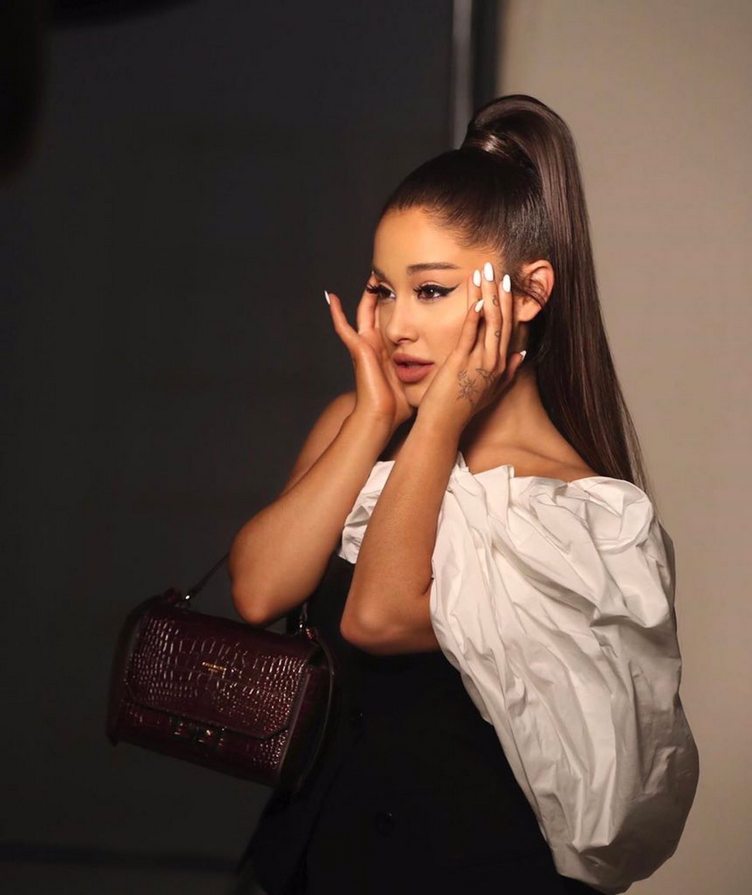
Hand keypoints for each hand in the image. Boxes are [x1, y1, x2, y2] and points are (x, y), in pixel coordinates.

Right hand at [326, 278, 414, 433]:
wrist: (382, 416)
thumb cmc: (398, 406)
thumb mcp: (416, 382)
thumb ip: (426, 372)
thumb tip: (447, 368)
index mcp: (386, 352)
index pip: (391, 323)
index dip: (397, 308)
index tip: (407, 292)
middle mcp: (374, 346)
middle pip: (377, 313)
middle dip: (382, 295)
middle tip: (388, 276)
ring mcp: (364, 346)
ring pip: (363, 314)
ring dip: (366, 296)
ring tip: (371, 277)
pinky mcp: (357, 349)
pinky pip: (343, 327)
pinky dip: (336, 313)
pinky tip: (332, 297)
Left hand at [416, 263, 525, 436]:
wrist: (444, 424)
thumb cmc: (463, 408)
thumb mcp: (492, 390)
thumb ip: (509, 372)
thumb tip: (521, 355)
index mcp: (501, 364)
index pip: (508, 326)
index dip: (509, 303)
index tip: (507, 282)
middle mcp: (495, 361)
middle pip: (503, 319)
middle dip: (501, 292)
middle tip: (498, 268)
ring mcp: (479, 362)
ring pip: (489, 322)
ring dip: (488, 295)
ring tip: (486, 273)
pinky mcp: (461, 362)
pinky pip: (470, 333)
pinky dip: (474, 315)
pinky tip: (475, 298)